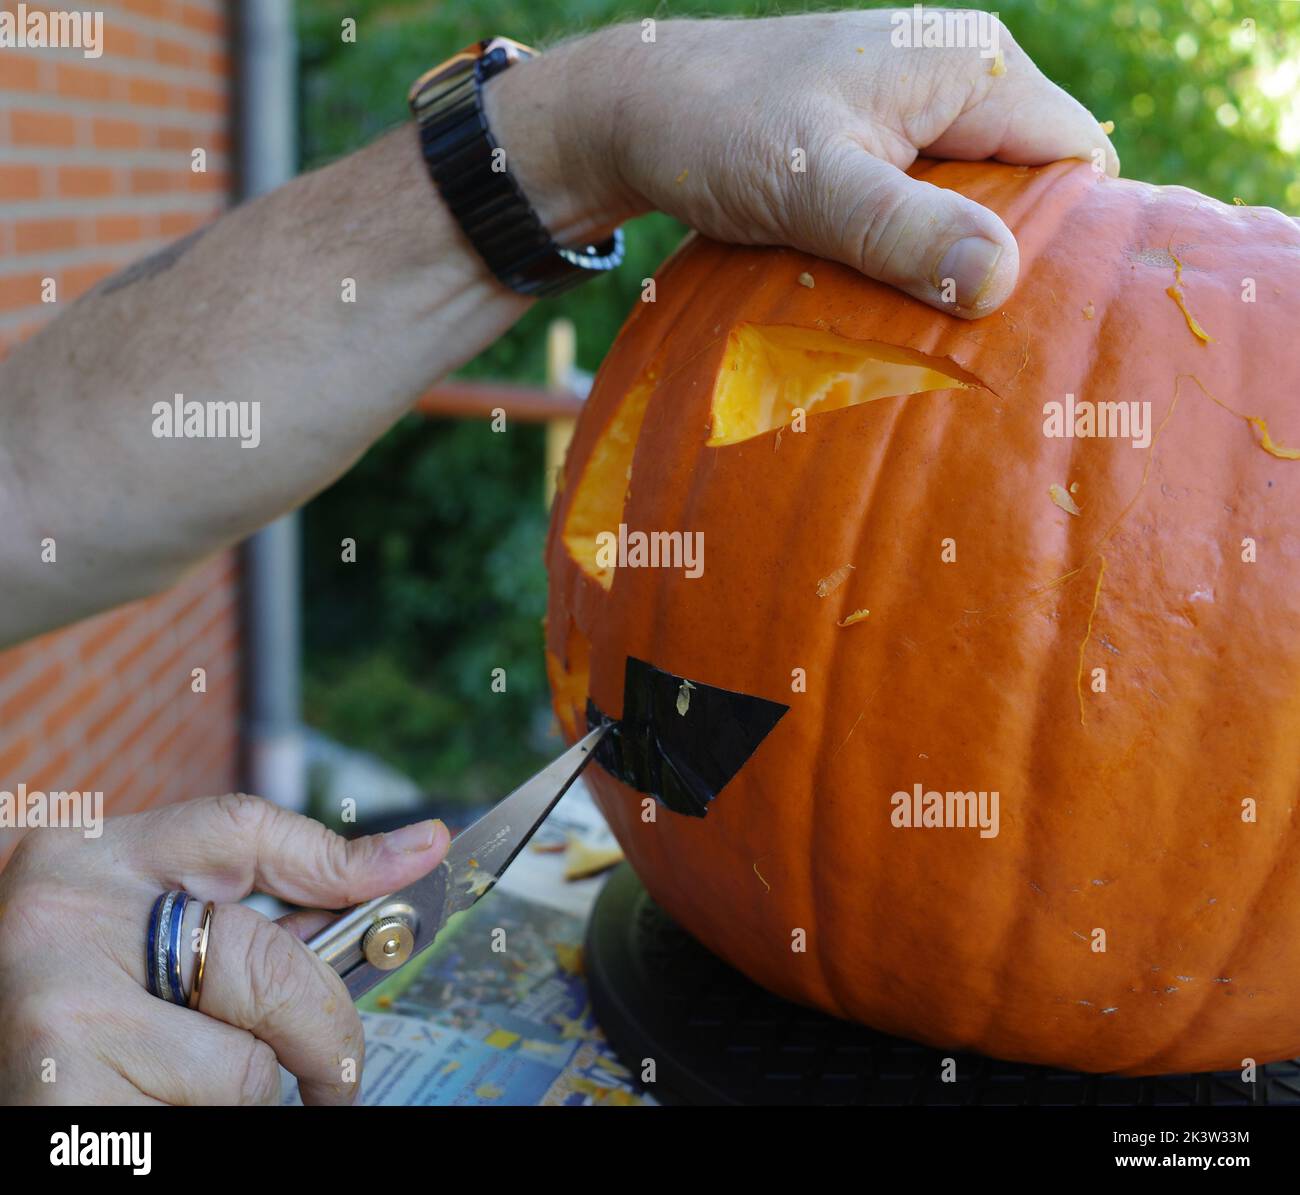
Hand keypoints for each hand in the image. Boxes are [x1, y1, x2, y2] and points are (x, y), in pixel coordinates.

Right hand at [0, 794, 448, 1104]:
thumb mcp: (143, 903)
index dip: (343, 855)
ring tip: (183, 1081)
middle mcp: (67, 923)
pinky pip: (197, 1127)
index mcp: (92, 858)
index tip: (428, 855)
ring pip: (240, 1074)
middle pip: (267, 969)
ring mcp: (59, 1019)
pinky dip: (200, 1125)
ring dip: (243, 1096)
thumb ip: (273, 876)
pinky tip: (157, 1108)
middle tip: (336, 1070)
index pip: (242, 830)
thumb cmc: (73, 978)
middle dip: (321, 1029)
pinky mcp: (59, 1108)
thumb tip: (416, 852)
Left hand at [490, 11, 1118, 315]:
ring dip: (962, 265)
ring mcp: (918, 114)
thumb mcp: (810, 184)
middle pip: (1034, 182)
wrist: (637, 112)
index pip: (1075, 156)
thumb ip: (901, 228)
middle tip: (996, 345)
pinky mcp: (881, 148)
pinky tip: (903, 306)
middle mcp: (956, 79)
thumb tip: (999, 282)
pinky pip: (929, 209)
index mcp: (968, 65)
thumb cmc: (716, 131)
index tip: (1048, 320)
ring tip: (949, 337)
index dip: (1076, 236)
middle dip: (1020, 259)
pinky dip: (921, 256)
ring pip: (980, 202)